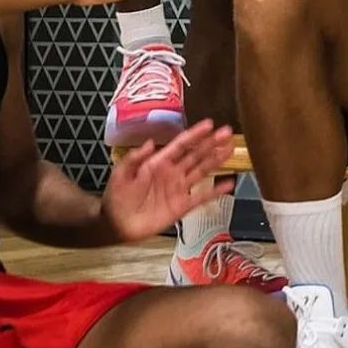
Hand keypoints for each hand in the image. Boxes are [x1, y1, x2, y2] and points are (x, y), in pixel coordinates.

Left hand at [101, 121, 235, 241]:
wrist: (117, 223)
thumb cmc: (117, 196)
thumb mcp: (122, 173)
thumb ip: (135, 158)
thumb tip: (148, 142)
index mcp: (159, 162)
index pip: (181, 145)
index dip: (195, 135)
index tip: (210, 124)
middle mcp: (172, 172)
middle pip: (196, 155)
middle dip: (212, 143)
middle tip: (227, 132)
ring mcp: (179, 189)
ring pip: (202, 171)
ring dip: (216, 160)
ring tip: (231, 149)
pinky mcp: (182, 207)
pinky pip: (202, 197)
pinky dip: (216, 191)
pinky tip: (228, 183)